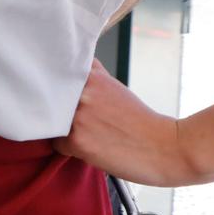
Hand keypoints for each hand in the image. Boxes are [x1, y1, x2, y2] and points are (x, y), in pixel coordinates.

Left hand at [54, 60, 193, 186]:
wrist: (165, 147)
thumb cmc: (139, 120)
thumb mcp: (114, 87)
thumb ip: (91, 77)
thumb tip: (71, 65)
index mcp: (90, 76)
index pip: (53, 76)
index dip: (53, 88)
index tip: (58, 94)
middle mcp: (81, 93)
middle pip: (48, 101)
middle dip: (57, 110)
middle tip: (82, 121)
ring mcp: (77, 116)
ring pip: (52, 123)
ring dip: (64, 131)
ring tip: (90, 135)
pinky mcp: (77, 140)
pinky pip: (58, 145)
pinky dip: (70, 149)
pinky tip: (92, 148)